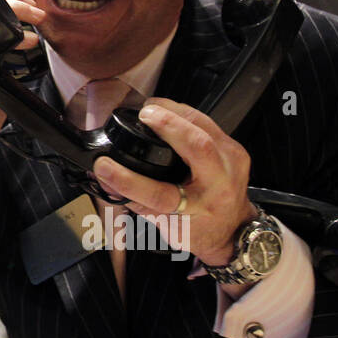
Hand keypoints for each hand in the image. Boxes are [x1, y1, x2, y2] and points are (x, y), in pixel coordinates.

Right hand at [90, 98, 258, 270]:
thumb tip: (102, 178)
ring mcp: (232, 165)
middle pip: (198, 147)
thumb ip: (133, 201)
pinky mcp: (235, 149)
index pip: (160, 195)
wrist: (234, 230)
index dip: (128, 180)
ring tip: (150, 108)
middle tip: (142, 116)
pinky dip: (185, 114)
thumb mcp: (163, 225)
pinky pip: (208, 123)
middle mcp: (220, 187)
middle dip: (168, 125)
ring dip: (175, 112)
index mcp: (198, 211)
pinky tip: (167, 111)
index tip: (104, 166)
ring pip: (205, 127)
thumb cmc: (198, 229)